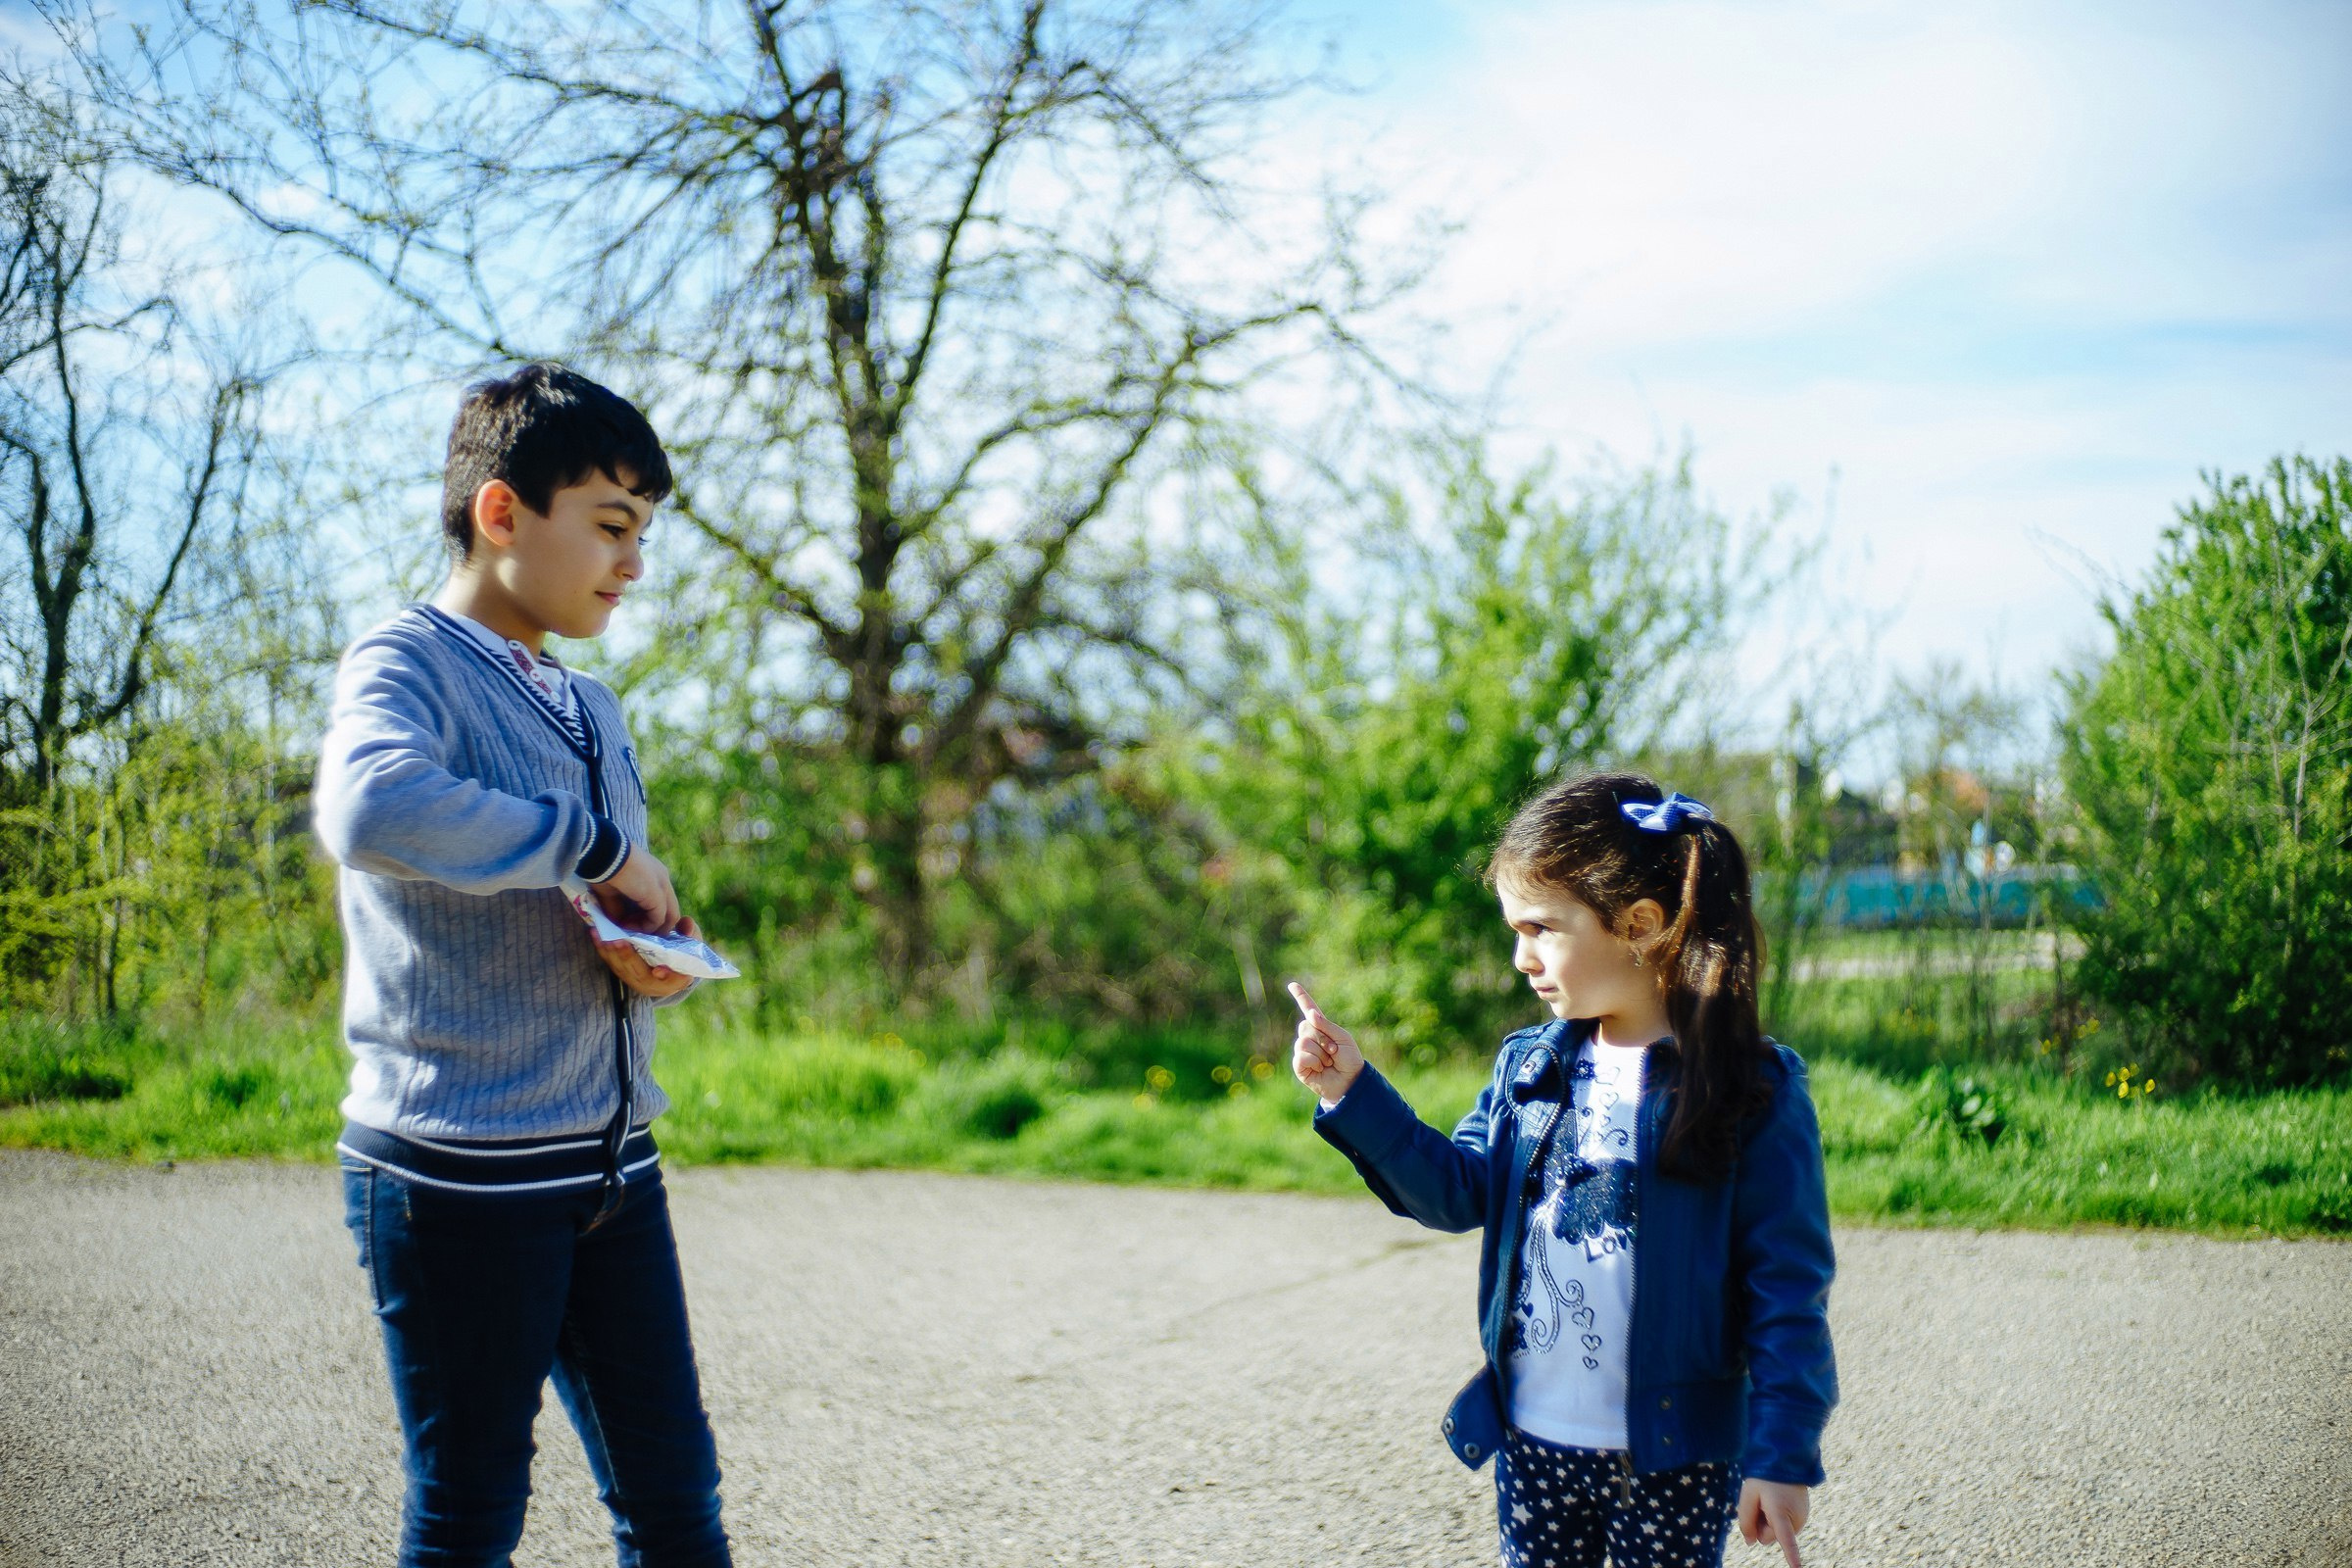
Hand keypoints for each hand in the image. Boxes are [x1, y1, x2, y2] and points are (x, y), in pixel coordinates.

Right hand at [590, 841, 679, 933]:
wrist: (603, 854)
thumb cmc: (603, 868)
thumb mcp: (611, 893)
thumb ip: (619, 909)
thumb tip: (621, 925)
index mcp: (654, 875)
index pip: (661, 901)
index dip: (647, 915)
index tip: (627, 921)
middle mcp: (663, 879)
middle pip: (669, 910)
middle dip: (653, 925)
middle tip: (632, 931)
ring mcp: (664, 886)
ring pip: (669, 917)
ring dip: (650, 930)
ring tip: (629, 930)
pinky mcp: (659, 895)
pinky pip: (658, 919)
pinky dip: (644, 928)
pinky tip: (626, 926)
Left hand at [594, 914, 698, 999]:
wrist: (668, 966)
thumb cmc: (682, 953)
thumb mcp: (691, 943)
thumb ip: (691, 933)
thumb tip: (686, 923)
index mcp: (675, 981)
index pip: (671, 981)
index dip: (666, 976)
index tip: (659, 970)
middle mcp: (653, 986)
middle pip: (639, 974)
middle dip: (628, 958)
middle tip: (619, 941)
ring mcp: (635, 981)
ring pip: (621, 969)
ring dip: (609, 952)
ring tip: (600, 934)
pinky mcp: (623, 974)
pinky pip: (611, 963)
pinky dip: (602, 949)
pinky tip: (595, 934)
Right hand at [1288, 981, 1363, 1104]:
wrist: (1350, 1081)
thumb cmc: (1350, 1060)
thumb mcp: (1342, 1038)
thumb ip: (1326, 1025)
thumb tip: (1310, 1014)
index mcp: (1322, 1027)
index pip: (1308, 1009)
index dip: (1301, 996)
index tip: (1292, 984)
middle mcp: (1310, 1037)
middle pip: (1306, 1026)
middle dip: (1323, 1038)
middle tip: (1334, 1051)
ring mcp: (1303, 1051)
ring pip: (1304, 1041)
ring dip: (1320, 1053)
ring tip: (1329, 1062)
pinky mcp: (1300, 1066)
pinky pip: (1301, 1056)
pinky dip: (1314, 1061)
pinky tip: (1320, 1069)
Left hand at [1738, 1479, 1808, 1567]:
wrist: (1784, 1460)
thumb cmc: (1763, 1477)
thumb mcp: (1748, 1495)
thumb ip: (1745, 1520)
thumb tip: (1750, 1543)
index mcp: (1781, 1512)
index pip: (1786, 1539)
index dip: (1791, 1555)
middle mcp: (1795, 1518)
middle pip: (1770, 1537)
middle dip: (1761, 1525)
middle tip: (1760, 1504)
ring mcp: (1801, 1518)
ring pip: (1777, 1531)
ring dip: (1770, 1520)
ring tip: (1770, 1499)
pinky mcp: (1802, 1516)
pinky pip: (1784, 1525)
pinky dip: (1778, 1517)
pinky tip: (1777, 1500)